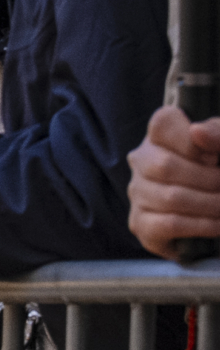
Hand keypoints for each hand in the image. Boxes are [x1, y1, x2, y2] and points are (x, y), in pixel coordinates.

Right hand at [128, 105, 219, 257]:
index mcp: (161, 135)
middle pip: (166, 166)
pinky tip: (217, 225)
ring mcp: (137, 193)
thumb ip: (217, 134)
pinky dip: (201, 226)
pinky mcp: (140, 223)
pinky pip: (169, 224)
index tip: (214, 157)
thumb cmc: (219, 169)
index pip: (163, 123)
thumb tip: (197, 132)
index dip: (192, 142)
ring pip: (170, 198)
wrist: (218, 206)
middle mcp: (141, 161)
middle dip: (208, 180)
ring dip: (210, 205)